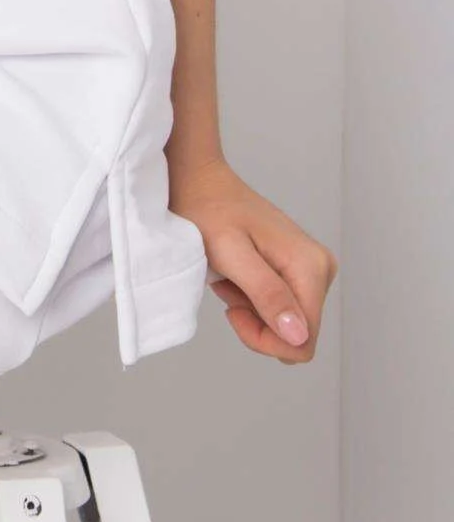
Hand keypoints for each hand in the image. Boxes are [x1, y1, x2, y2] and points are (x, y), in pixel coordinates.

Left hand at [167, 154, 337, 363]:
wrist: (201, 181)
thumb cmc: (208, 210)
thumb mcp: (231, 254)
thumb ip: (266, 293)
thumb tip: (299, 335)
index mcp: (310, 266)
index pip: (302, 341)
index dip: (264, 339)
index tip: (232, 312)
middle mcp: (321, 267)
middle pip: (298, 334)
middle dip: (258, 323)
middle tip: (229, 290)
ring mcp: (312, 267)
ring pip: (288, 323)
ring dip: (254, 310)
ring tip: (230, 279)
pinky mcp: (299, 268)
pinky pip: (282, 306)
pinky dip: (254, 300)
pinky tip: (236, 276)